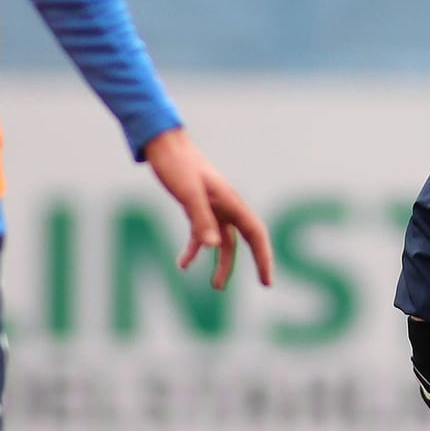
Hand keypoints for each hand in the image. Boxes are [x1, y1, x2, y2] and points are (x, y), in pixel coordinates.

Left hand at [143, 127, 273, 289]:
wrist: (163, 143)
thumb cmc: (177, 164)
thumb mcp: (187, 193)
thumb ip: (200, 219)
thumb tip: (213, 247)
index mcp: (230, 202)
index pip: (256, 234)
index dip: (264, 258)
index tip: (267, 280)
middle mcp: (227, 206)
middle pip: (246, 240)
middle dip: (254, 262)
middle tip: (265, 284)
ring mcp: (213, 206)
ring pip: (224, 241)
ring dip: (221, 263)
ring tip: (216, 287)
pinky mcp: (197, 206)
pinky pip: (202, 233)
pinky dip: (195, 250)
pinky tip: (182, 265)